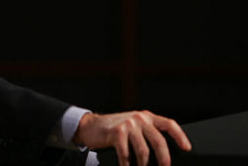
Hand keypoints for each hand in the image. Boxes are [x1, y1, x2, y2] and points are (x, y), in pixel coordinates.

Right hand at [73, 110, 191, 165]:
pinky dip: (127, 165)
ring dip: (143, 165)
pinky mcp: (116, 133)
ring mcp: (127, 124)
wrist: (91, 126)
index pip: (169, 124)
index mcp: (146, 117)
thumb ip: (147, 133)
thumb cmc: (114, 129)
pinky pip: (126, 155)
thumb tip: (164, 154)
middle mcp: (139, 118)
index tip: (187, 148)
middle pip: (159, 140)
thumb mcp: (133, 126)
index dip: (180, 136)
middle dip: (164, 158)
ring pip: (143, 151)